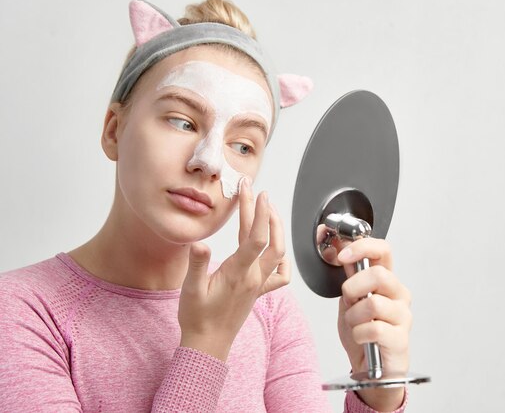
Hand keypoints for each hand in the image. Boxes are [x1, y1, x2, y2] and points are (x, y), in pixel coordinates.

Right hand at [178, 178, 289, 359]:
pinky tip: (277, 249)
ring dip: (276, 229)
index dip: (257, 213)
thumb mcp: (190, 289)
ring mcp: (259, 285)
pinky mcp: (259, 291)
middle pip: (268, 240)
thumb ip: (197, 265)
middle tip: (256, 191)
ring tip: (268, 209)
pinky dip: (283, 259)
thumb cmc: (197, 318)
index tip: (254, 193)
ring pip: (278, 253)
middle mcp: (253, 277)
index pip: (255, 238)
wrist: (208, 344)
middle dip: (264, 212)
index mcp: (238, 273)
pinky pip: (280, 276)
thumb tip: (200, 243)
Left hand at [337, 238, 411, 410]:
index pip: (383, 250)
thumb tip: (339, 252)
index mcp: (387, 281)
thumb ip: (349, 278)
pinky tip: (362, 338)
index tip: (343, 255)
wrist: (371, 368)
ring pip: (373, 303)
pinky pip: (373, 329)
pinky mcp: (401, 338)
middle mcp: (399, 295)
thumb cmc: (363, 333)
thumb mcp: (350, 301)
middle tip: (349, 301)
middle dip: (353, 287)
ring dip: (354, 316)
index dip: (362, 247)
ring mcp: (403, 316)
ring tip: (356, 325)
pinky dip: (359, 334)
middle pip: (378, 275)